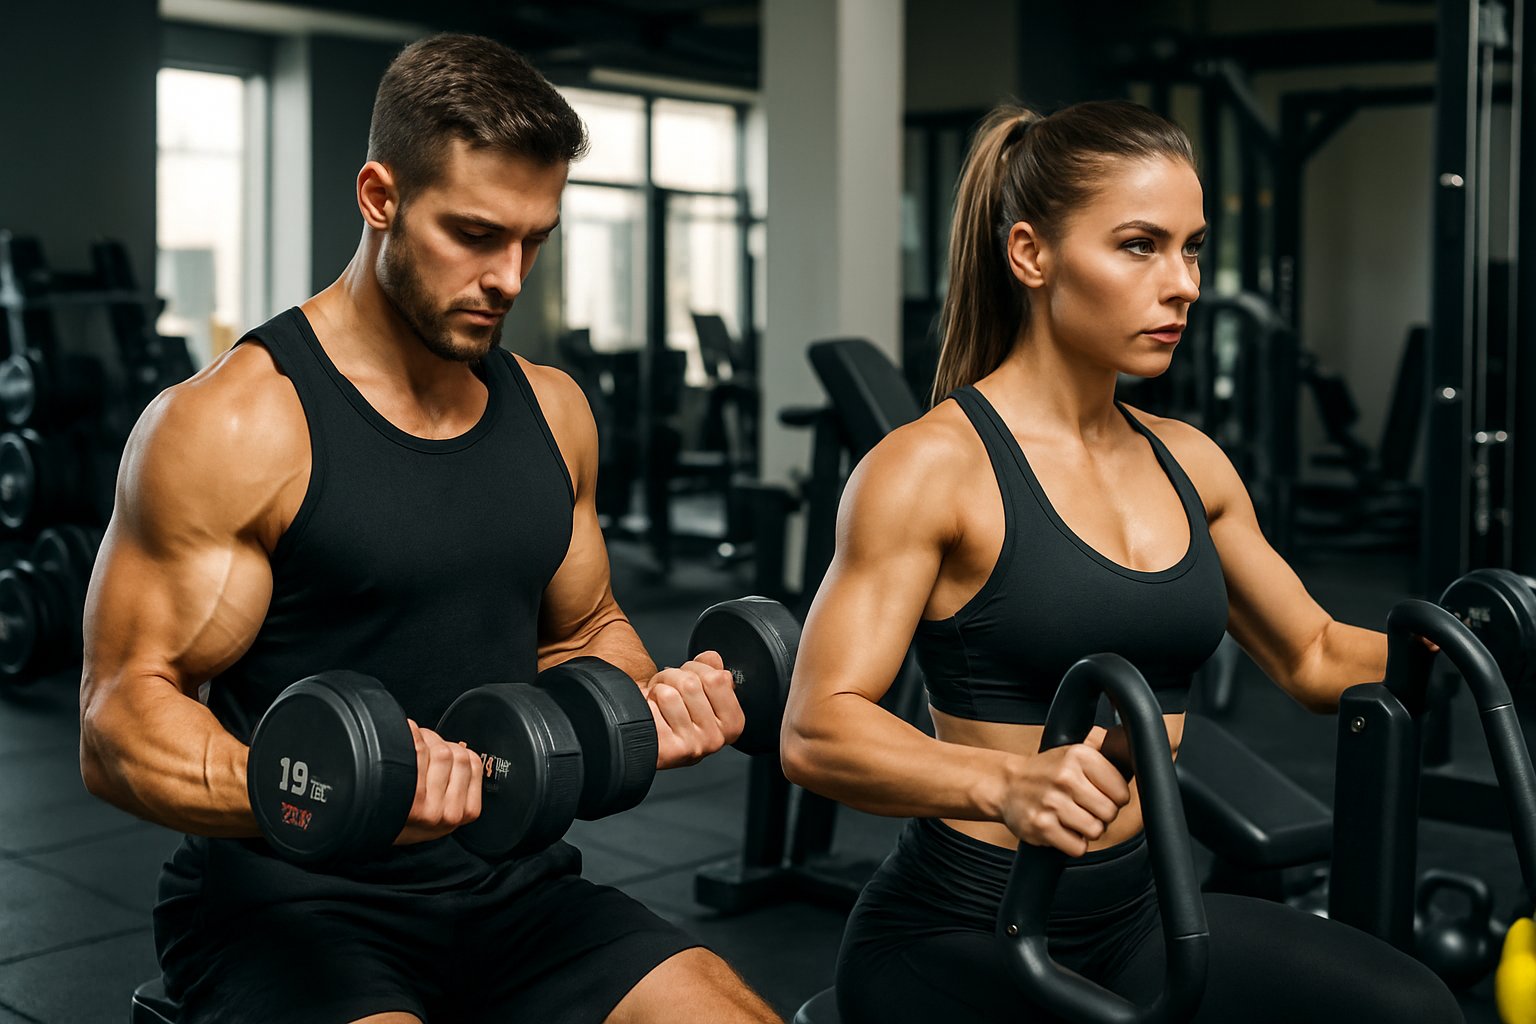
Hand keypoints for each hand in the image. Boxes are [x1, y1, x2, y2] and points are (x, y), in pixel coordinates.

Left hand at [393, 719, 482, 844]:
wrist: (376, 833)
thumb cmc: (408, 818)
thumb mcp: (445, 807)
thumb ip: (458, 780)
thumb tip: (459, 745)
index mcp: (466, 811)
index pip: (473, 762)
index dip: (457, 749)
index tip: (442, 749)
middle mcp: (451, 812)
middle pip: (457, 755)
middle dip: (440, 743)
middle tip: (424, 749)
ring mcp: (431, 808)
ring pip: (441, 752)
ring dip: (426, 741)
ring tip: (412, 750)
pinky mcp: (412, 802)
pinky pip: (419, 753)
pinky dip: (413, 736)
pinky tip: (406, 737)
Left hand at [644, 651, 744, 768]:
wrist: (648, 738)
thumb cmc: (676, 715)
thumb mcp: (702, 693)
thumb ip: (712, 671)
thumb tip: (712, 657)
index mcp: (732, 723)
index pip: (719, 677)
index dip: (697, 668)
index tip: (690, 676)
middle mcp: (716, 738)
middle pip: (691, 682)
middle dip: (672, 676)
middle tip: (668, 687)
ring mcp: (693, 746)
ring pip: (670, 694)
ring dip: (657, 689)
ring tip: (658, 701)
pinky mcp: (667, 750)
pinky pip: (652, 708)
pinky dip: (646, 704)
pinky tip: (651, 716)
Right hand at [1001, 729, 1132, 856]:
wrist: (1006, 784)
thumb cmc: (1046, 772)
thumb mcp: (1072, 752)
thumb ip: (1102, 749)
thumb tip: (1127, 749)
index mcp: (1079, 755)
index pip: (1121, 791)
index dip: (1114, 798)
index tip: (1099, 794)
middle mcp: (1065, 777)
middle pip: (1110, 813)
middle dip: (1101, 815)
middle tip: (1084, 807)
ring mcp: (1052, 802)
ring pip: (1095, 831)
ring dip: (1086, 830)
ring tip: (1072, 817)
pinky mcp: (1042, 826)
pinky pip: (1078, 848)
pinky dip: (1072, 843)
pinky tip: (1062, 829)